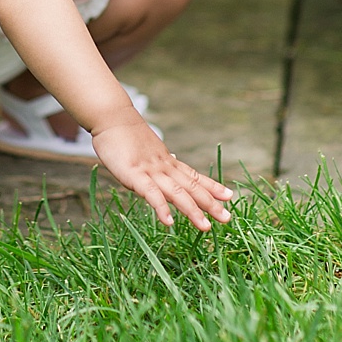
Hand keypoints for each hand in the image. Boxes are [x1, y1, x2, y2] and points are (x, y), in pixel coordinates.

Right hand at [92, 115, 233, 229]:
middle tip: (228, 218)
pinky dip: (161, 207)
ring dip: (192, 210)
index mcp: (167, 162)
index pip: (194, 176)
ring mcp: (150, 170)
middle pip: (191, 186)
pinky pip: (150, 193)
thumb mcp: (146, 150)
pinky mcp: (134, 174)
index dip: (212, 186)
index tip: (229, 196)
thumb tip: (171, 163)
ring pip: (176, 192)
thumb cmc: (125, 134)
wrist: (111, 115)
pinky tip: (168, 222)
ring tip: (206, 227)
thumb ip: (158, 161)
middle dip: (210, 203)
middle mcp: (164, 166)